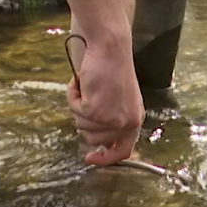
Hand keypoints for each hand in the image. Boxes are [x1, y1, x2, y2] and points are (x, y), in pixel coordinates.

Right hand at [66, 35, 143, 165]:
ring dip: (78, 105)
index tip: (89, 158)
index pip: (122, 151)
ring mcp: (111, 118)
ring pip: (81, 125)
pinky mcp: (95, 110)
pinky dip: (72, 95)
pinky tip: (80, 81)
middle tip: (88, 98)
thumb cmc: (112, 68)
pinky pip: (74, 110)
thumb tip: (96, 142)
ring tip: (88, 86)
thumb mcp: (119, 99)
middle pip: (94, 139)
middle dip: (85, 120)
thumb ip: (113, 120)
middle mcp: (126, 122)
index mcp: (135, 120)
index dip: (105, 158)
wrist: (111, 48)